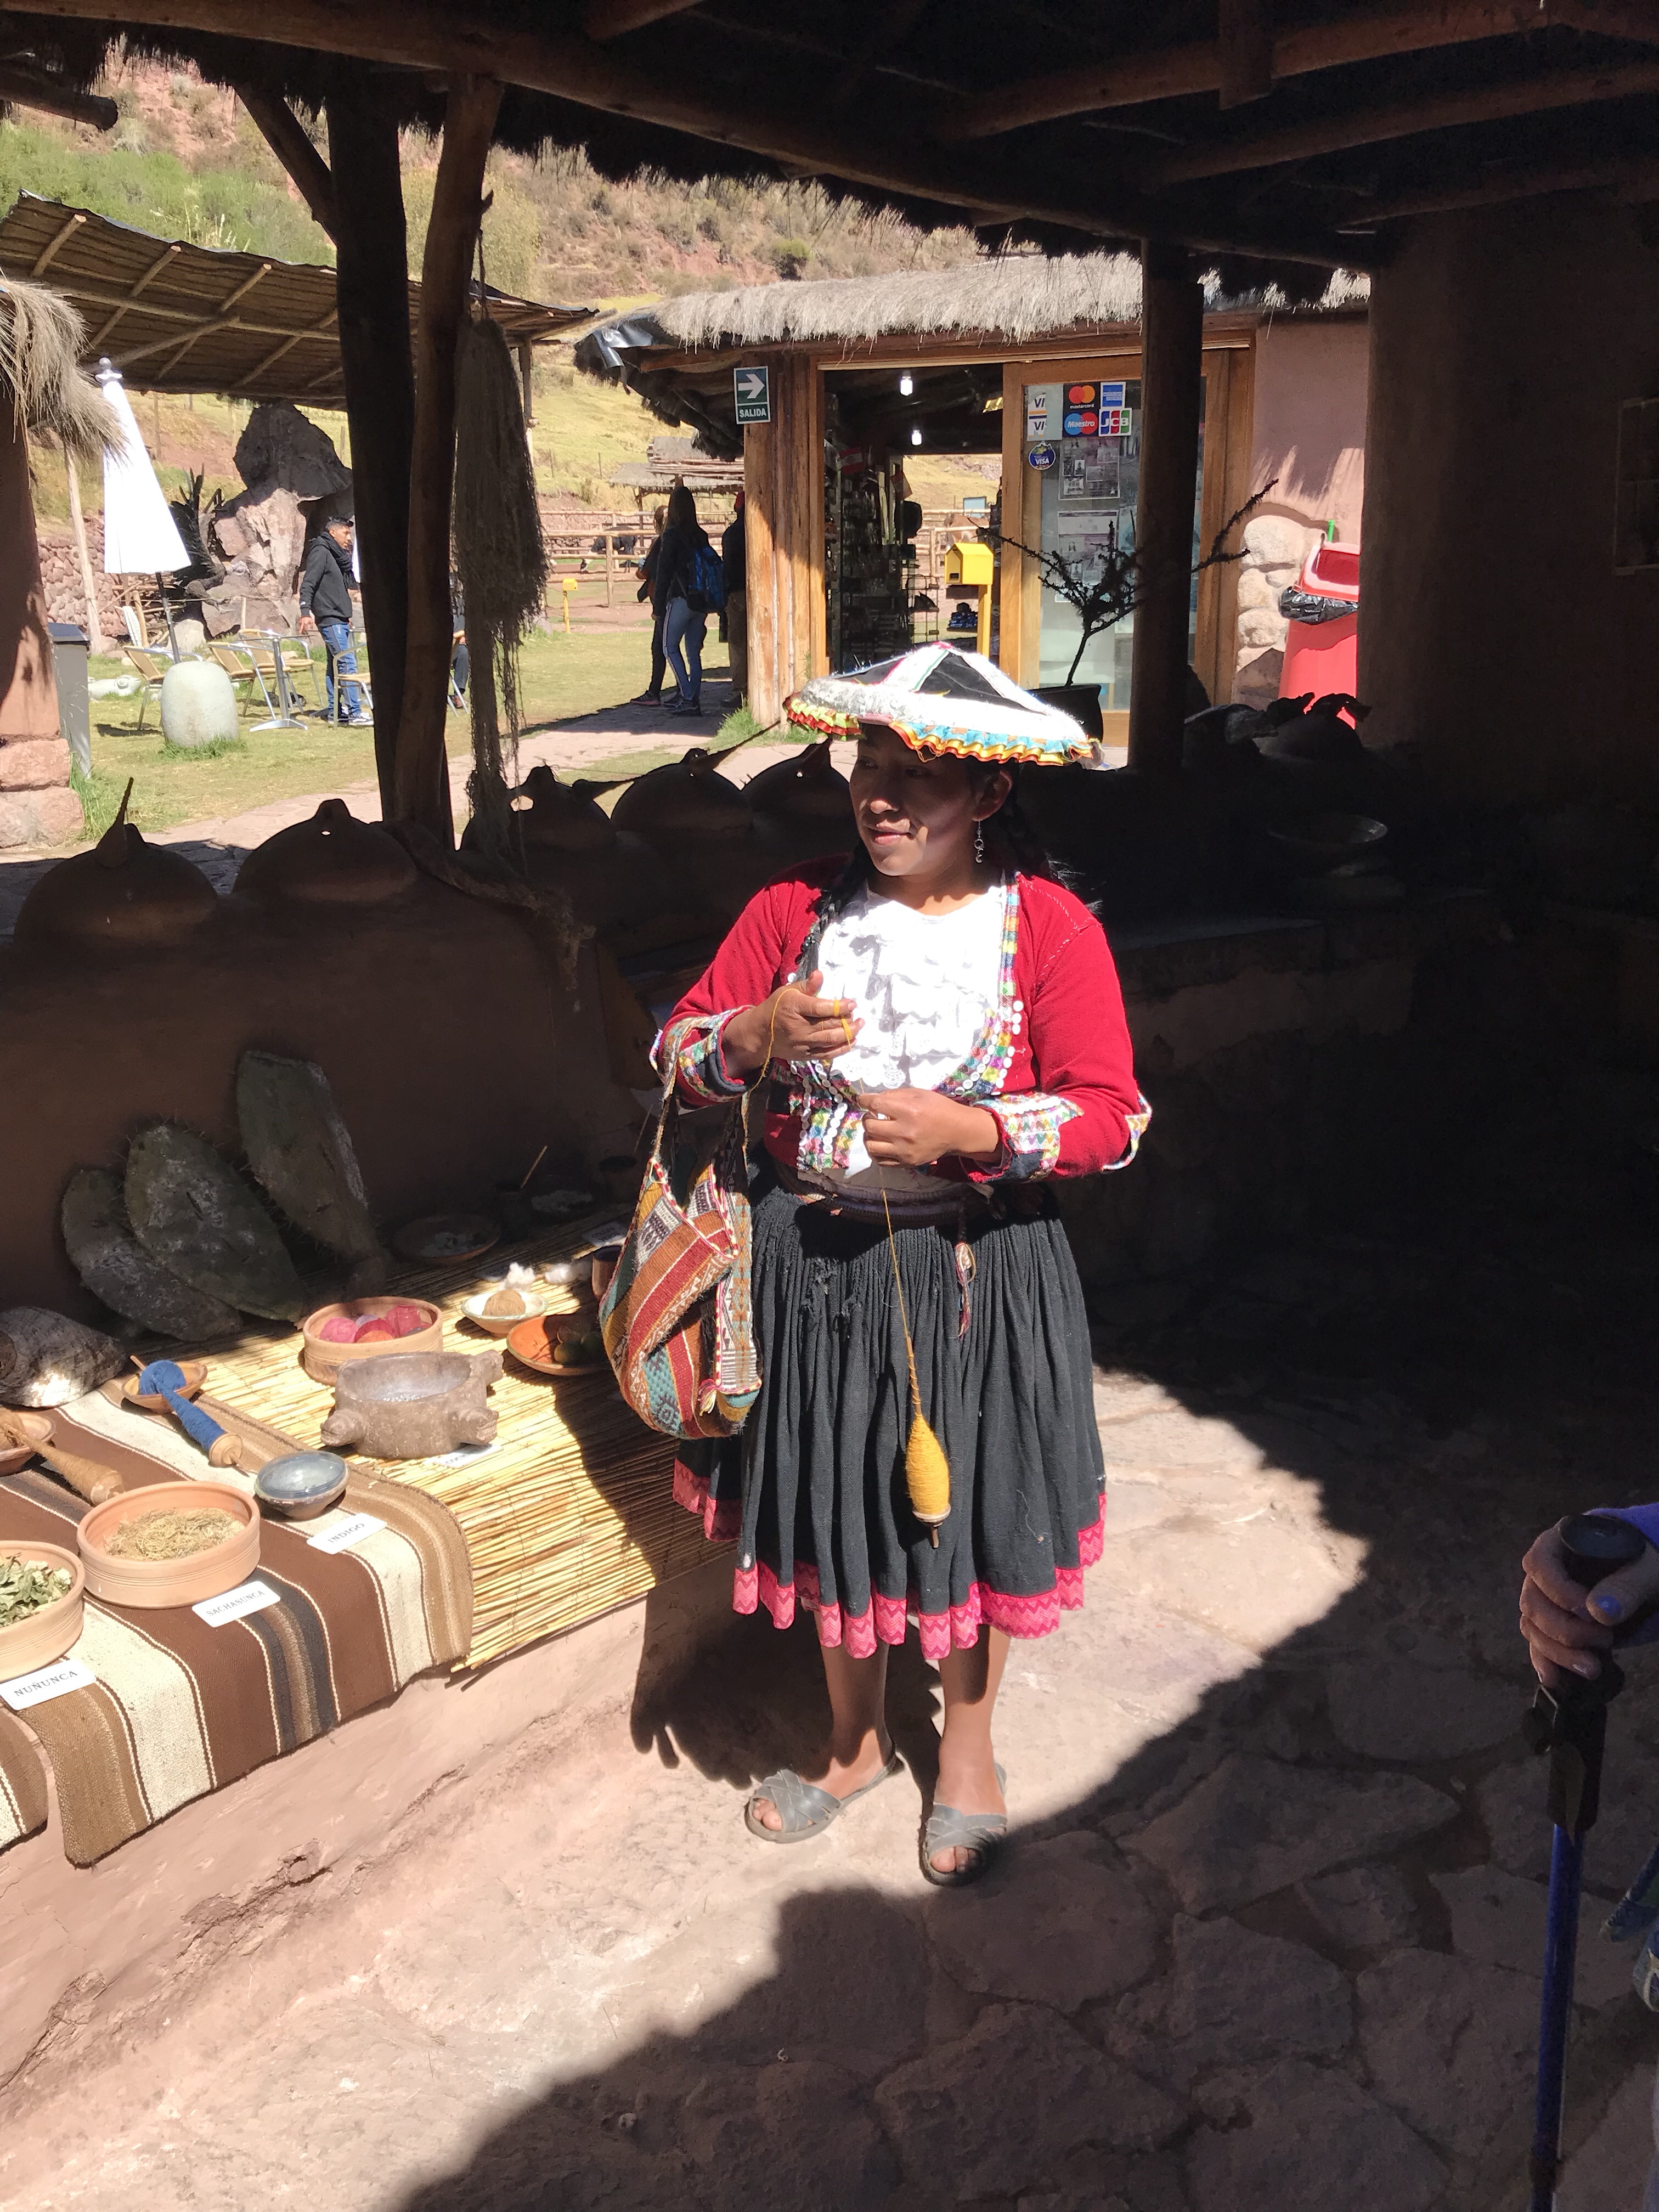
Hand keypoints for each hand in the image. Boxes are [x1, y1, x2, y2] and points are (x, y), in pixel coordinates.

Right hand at [297, 614, 315, 633]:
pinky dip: (299, 626)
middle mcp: (303, 623)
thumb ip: (311, 625)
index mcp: (306, 623)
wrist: (305, 614)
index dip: (306, 631)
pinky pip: (299, 624)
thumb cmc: (308, 618)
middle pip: (301, 628)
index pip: (305, 628)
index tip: (306, 633)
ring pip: (300, 626)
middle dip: (301, 631)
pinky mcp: (299, 621)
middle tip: (300, 633)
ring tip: (300, 631)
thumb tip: (311, 628)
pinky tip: (300, 628)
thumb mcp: (311, 621)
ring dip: (300, 629)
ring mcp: (301, 622)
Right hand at [722, 971, 862, 1076]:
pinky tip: (852, 1041)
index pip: (821, 1008)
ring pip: (830, 1040)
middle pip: (829, 1025)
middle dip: (847, 1020)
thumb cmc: (776, 1008)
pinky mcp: (805, 1055)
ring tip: (859, 1025)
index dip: (839, 1006)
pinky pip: (826, 1054)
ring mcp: (802, 1043)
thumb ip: (806, 985)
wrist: (760, 1033)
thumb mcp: (788, 991)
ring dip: (849, 1033)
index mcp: (795, 1007)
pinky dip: (841, 1048)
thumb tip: (820, 974)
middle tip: (857, 1015)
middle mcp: (799, 1027)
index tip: (852, 1003)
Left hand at [856, 1088, 1000, 1167]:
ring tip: (875, 1130)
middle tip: (872, 1115)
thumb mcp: (919, 1094)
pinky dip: (875, 1151)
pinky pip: (880, 1160)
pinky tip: (880, 1142)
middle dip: (867, 1117)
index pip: (875, 1105)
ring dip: (868, 1135)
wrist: (957, 1131)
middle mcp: (905, 1132)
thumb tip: (873, 1099)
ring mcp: (905, 1150)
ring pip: (871, 1145)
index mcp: (909, 1111)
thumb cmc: (939, 1109)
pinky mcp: (906, 1162)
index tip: (863, 1100)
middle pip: (870, 1126)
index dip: (865, 1100)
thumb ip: (895, 1095)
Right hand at [1519, 1519, 1658, 1686]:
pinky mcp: (1555, 1624)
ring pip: (1533, 1627)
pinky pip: (1538, 1643)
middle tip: (1606, 1640)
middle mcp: (1546, 1571)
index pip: (1539, 1564)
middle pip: (1533, 1601)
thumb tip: (1598, 1612)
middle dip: (1565, 1630)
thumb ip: (1627, 1585)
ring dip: (1558, 1652)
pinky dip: (1544, 1662)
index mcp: (1562, 1543)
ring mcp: (1547, 1599)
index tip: (1588, 1612)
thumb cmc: (1649, 1562)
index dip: (1557, 1590)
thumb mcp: (1649, 1567)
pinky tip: (1555, 1679)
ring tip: (1593, 1668)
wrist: (1650, 1574)